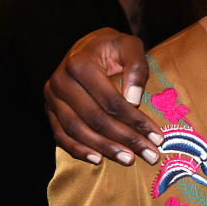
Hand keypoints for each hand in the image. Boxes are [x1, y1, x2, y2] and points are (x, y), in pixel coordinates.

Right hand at [42, 28, 161, 166]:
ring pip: (78, 131)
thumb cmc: (112, 48)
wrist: (87, 47)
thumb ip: (136, 66)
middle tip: (150, 155)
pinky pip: (61, 136)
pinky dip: (78, 150)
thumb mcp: (129, 45)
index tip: (157, 137)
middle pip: (95, 118)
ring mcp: (52, 98)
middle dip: (125, 139)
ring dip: (105, 149)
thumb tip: (133, 100)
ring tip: (129, 159)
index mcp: (80, 64)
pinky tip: (98, 159)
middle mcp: (60, 81)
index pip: (111, 100)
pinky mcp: (49, 111)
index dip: (135, 121)